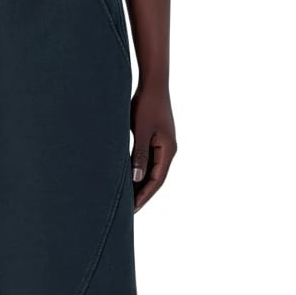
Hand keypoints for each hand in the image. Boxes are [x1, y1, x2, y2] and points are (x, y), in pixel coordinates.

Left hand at [129, 85, 176, 212]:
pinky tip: (128, 178)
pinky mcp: (156, 138)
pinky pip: (148, 161)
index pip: (157, 181)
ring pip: (152, 171)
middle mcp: (168, 150)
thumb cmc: (146, 105)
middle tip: (128, 211)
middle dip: (142, 194)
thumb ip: (139, 155)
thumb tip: (136, 179)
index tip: (132, 210)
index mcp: (168, 150)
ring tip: (127, 199)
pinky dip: (139, 171)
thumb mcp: (141, 131)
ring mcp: (163, 144)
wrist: (153, 83)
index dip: (144, 196)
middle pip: (155, 179)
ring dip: (140, 184)